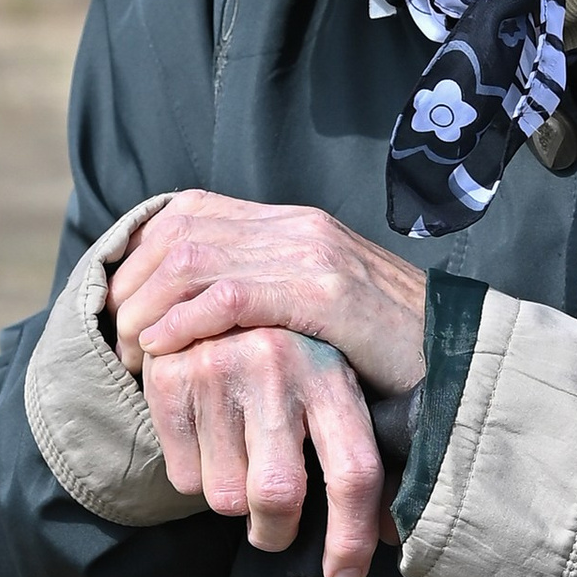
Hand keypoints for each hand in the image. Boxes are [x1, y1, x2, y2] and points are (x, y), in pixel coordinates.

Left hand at [109, 192, 426, 397]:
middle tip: (116, 343)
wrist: (460, 362)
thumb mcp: (314, 312)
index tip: (118, 311)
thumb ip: (265, 297)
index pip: (184, 214)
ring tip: (135, 355)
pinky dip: (187, 322)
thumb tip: (197, 316)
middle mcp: (295, 225)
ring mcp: (312, 254)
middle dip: (131, 287)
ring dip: (149, 308)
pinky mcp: (326, 293)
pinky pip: (233, 295)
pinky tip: (166, 352)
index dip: (136, 260)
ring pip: (192, 258)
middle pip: (176, 232)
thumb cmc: (386, 353)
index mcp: (289, 222)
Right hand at [139, 329, 391, 576]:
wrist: (220, 287)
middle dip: (276, 532)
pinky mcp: (170, 377)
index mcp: (332, 373)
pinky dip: (198, 477)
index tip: (342, 576)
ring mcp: (218, 368)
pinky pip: (184, 477)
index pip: (353, 472)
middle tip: (277, 529)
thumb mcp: (342, 385)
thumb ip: (360, 454)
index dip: (350, 538)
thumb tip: (394, 534)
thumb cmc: (296, 353)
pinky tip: (211, 443)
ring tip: (242, 466)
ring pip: (224, 497)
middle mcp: (277, 365)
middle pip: (277, 494)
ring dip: (234, 503)